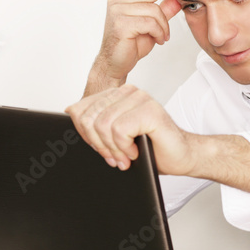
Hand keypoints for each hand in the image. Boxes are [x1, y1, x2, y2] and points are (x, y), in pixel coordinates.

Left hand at [65, 84, 193, 174]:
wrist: (180, 157)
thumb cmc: (150, 148)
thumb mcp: (113, 137)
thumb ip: (94, 123)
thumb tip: (70, 110)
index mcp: (116, 95)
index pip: (81, 110)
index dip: (85, 135)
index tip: (102, 150)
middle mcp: (128, 92)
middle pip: (90, 118)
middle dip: (99, 145)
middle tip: (114, 158)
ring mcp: (140, 98)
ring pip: (103, 125)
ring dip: (113, 149)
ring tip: (126, 156)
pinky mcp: (150, 110)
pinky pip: (120, 130)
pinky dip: (124, 147)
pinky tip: (135, 152)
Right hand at [87, 0, 184, 93]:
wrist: (115, 64)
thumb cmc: (131, 44)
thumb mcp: (152, 24)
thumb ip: (163, 10)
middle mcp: (118, 1)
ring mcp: (117, 11)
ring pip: (153, 10)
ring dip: (163, 26)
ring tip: (163, 36)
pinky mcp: (121, 24)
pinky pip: (150, 23)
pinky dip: (159, 32)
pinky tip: (159, 40)